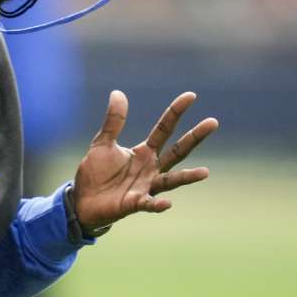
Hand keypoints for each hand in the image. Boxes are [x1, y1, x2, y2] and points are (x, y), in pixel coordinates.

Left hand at [72, 90, 217, 229]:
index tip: (191, 96)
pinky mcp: (134, 203)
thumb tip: (117, 92)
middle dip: (194, 137)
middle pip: (178, 151)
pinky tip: (167, 203)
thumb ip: (113, 121)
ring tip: (205, 172)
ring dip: (187, 177)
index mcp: (145, 152)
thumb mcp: (103, 142)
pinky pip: (149, 204)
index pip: (165, 128)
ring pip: (171, 180)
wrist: (83, 199)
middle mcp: (151, 168)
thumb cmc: (97, 171)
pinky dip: (158, 204)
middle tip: (213, 122)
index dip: (176, 112)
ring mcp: (146, 186)